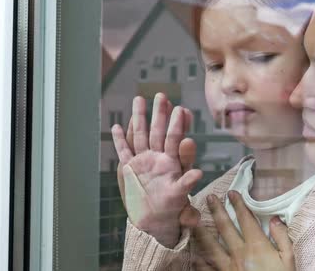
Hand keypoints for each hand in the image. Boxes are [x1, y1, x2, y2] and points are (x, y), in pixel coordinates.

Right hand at [112, 93, 201, 247]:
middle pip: (159, 132)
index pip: (176, 140)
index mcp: (173, 163)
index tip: (182, 110)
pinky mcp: (130, 168)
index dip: (179, 125)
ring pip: (140, 135)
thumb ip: (186, 185)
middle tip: (162, 96)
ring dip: (139, 118)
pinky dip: (120, 140)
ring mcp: (144, 161)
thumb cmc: (172, 208)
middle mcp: (159, 158)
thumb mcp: (181, 199)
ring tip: (139, 99)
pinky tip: (117, 125)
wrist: (156, 218)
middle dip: (160, 114)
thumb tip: (197, 173)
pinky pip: (124, 151)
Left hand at [192, 191, 294, 270]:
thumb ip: (283, 238)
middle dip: (217, 211)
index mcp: (257, 246)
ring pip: (211, 246)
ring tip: (193, 220)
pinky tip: (193, 253)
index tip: (232, 192)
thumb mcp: (290, 260)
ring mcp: (228, 267)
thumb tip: (275, 219)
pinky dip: (199, 260)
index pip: (246, 219)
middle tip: (210, 198)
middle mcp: (239, 253)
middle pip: (225, 228)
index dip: (239, 204)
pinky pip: (208, 268)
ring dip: (201, 231)